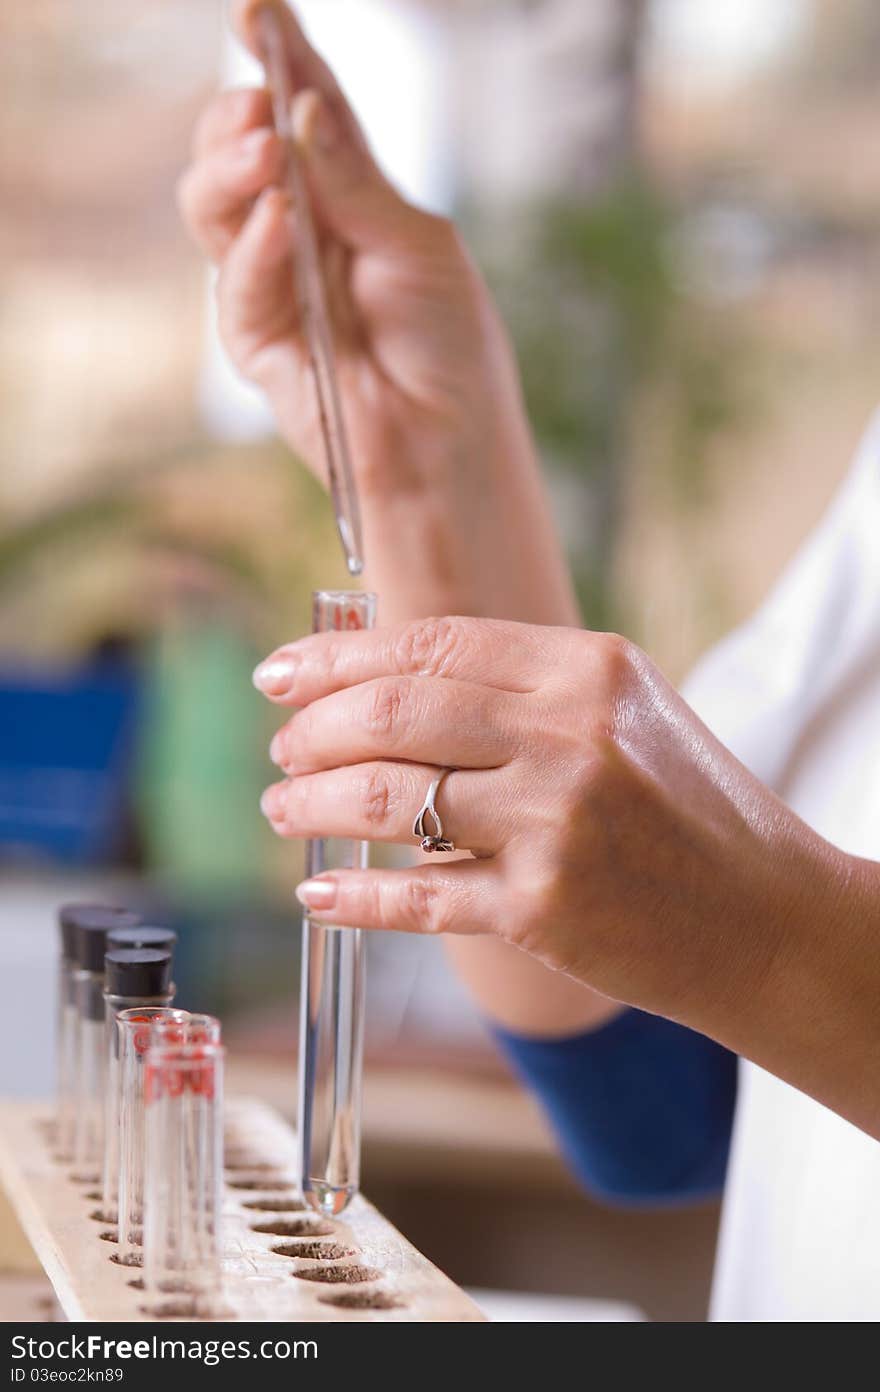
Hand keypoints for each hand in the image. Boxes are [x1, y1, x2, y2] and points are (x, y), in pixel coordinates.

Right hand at [178, 2, 575, 627]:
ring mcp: (272, 283)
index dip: (281, 59)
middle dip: (240, 117)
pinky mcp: (255, 337)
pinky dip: (253, 244)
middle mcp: (303, 231)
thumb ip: (355, 181)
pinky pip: (234, 278)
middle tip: (260, 102)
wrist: (447, 447)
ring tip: (265, 151)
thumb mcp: (418, 245)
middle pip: (243, 151)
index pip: (307, 113)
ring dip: (233, 170)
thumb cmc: (450, 348)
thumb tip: (301, 109)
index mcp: (352, 198)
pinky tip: (277, 219)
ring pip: (216, 205)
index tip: (259, 11)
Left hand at [254, 615, 851, 1029]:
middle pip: (394, 713)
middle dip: (313, 730)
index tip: (282, 675)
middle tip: (282, 748)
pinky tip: (318, 896)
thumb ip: (520, 688)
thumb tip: (386, 685)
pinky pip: (418, 898)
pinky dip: (355, 899)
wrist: (767, 917)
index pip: (431, 645)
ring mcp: (553, 822)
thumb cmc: (688, 809)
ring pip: (385, 801)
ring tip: (283, 809)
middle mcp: (568, 734)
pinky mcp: (542, 909)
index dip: (339, 659)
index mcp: (585, 669)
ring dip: (312, 804)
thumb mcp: (623, 712)